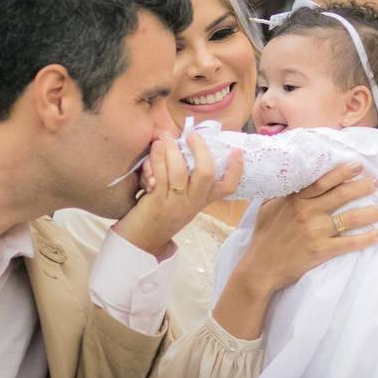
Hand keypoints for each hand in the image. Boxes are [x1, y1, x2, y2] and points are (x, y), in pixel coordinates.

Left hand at [115, 133, 242, 256]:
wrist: (141, 241)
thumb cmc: (161, 215)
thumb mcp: (182, 201)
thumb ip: (189, 180)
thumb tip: (187, 147)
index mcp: (201, 201)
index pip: (227, 187)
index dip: (236, 169)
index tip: (237, 151)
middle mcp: (192, 203)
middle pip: (206, 174)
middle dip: (200, 150)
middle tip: (192, 136)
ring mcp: (175, 204)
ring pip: (180, 171)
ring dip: (172, 149)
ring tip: (166, 137)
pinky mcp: (156, 203)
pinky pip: (160, 175)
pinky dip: (157, 157)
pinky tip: (155, 148)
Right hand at [213, 162, 377, 338]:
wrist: (260, 268)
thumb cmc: (264, 236)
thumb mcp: (268, 207)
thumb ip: (283, 193)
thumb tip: (293, 178)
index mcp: (295, 200)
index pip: (322, 182)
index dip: (342, 172)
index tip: (358, 165)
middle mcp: (307, 212)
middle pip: (340, 195)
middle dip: (361, 187)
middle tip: (376, 183)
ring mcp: (315, 231)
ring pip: (349, 218)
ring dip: (369, 212)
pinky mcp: (321, 251)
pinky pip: (348, 243)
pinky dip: (365, 239)